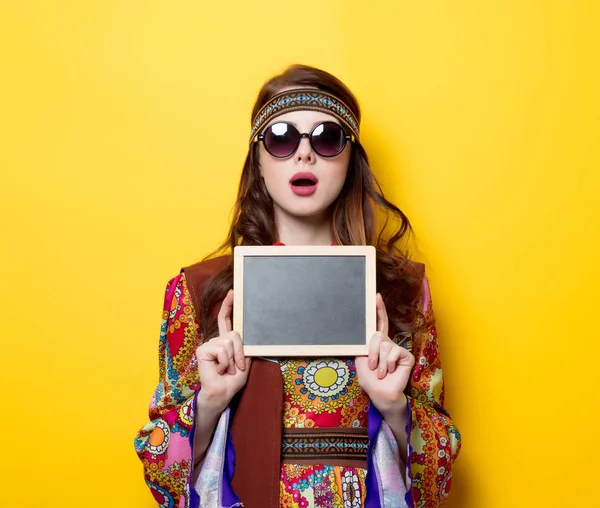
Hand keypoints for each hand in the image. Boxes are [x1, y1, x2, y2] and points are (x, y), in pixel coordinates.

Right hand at [195, 289, 251, 411]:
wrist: (221, 394)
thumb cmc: (232, 380)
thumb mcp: (244, 362)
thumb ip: (243, 347)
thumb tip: (243, 332)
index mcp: (226, 342)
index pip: (226, 320)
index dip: (228, 306)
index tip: (232, 292)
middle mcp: (216, 340)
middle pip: (234, 334)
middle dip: (239, 352)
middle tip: (235, 367)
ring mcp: (208, 344)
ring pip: (229, 341)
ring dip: (232, 359)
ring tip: (226, 370)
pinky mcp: (202, 350)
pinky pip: (221, 349)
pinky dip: (224, 362)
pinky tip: (218, 369)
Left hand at [355, 293, 414, 412]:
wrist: (380, 393)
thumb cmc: (370, 379)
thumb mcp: (361, 360)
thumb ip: (364, 344)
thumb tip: (368, 332)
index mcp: (377, 343)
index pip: (378, 323)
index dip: (378, 309)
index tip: (376, 295)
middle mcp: (388, 343)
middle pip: (377, 335)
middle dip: (371, 352)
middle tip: (371, 366)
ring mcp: (398, 349)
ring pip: (384, 345)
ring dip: (378, 362)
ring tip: (380, 372)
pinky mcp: (406, 355)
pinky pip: (393, 352)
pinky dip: (387, 364)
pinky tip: (389, 371)